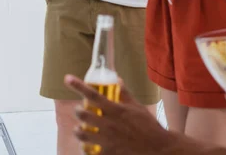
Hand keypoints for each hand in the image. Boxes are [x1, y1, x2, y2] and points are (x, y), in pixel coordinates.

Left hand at [65, 75, 180, 154]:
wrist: (158, 148)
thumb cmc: (148, 126)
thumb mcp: (137, 107)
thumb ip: (125, 94)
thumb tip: (117, 80)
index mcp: (115, 110)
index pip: (92, 94)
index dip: (78, 85)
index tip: (67, 78)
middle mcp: (108, 124)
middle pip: (82, 114)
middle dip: (78, 111)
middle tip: (80, 111)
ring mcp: (107, 139)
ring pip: (81, 134)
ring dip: (78, 130)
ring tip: (80, 129)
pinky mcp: (108, 153)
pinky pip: (88, 151)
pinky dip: (85, 147)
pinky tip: (87, 146)